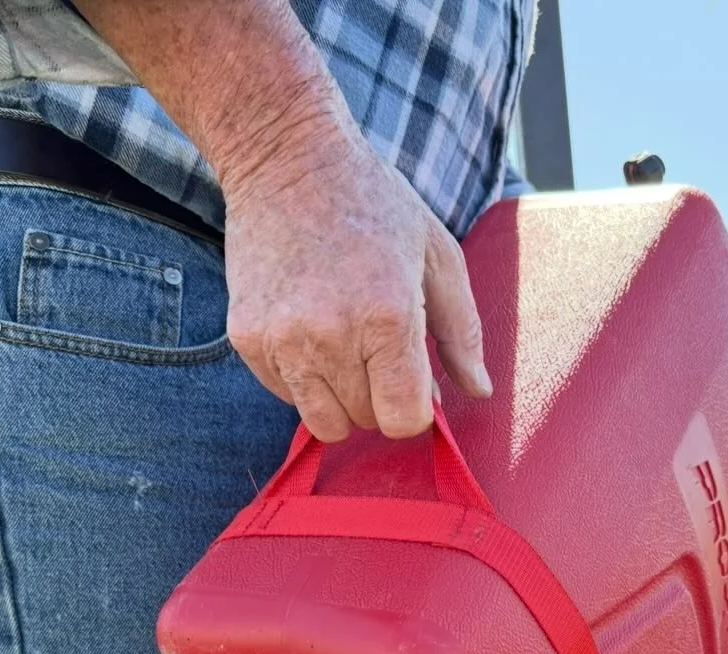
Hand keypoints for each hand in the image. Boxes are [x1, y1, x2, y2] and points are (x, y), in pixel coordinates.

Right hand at [222, 119, 491, 442]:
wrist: (286, 157)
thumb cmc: (374, 205)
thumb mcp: (437, 256)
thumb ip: (462, 332)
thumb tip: (478, 392)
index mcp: (388, 317)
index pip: (403, 420)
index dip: (413, 408)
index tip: (411, 381)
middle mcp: (331, 336)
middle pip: (365, 421)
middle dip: (379, 398)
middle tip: (377, 349)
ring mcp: (283, 340)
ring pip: (323, 421)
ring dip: (341, 398)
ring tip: (345, 346)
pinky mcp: (248, 338)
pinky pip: (286, 395)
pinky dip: (303, 379)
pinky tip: (309, 329)